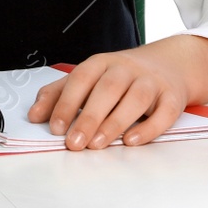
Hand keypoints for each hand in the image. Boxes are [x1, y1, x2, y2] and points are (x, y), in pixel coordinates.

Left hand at [26, 35, 207, 149]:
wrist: (170, 64)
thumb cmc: (122, 76)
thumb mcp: (90, 78)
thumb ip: (59, 94)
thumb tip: (34, 115)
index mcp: (102, 63)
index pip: (81, 78)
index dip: (66, 102)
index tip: (54, 127)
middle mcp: (127, 69)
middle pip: (107, 89)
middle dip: (88, 117)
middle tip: (73, 143)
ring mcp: (151, 82)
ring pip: (135, 99)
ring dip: (114, 123)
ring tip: (97, 145)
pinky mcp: (172, 97)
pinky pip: (164, 112)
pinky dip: (149, 128)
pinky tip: (131, 141)